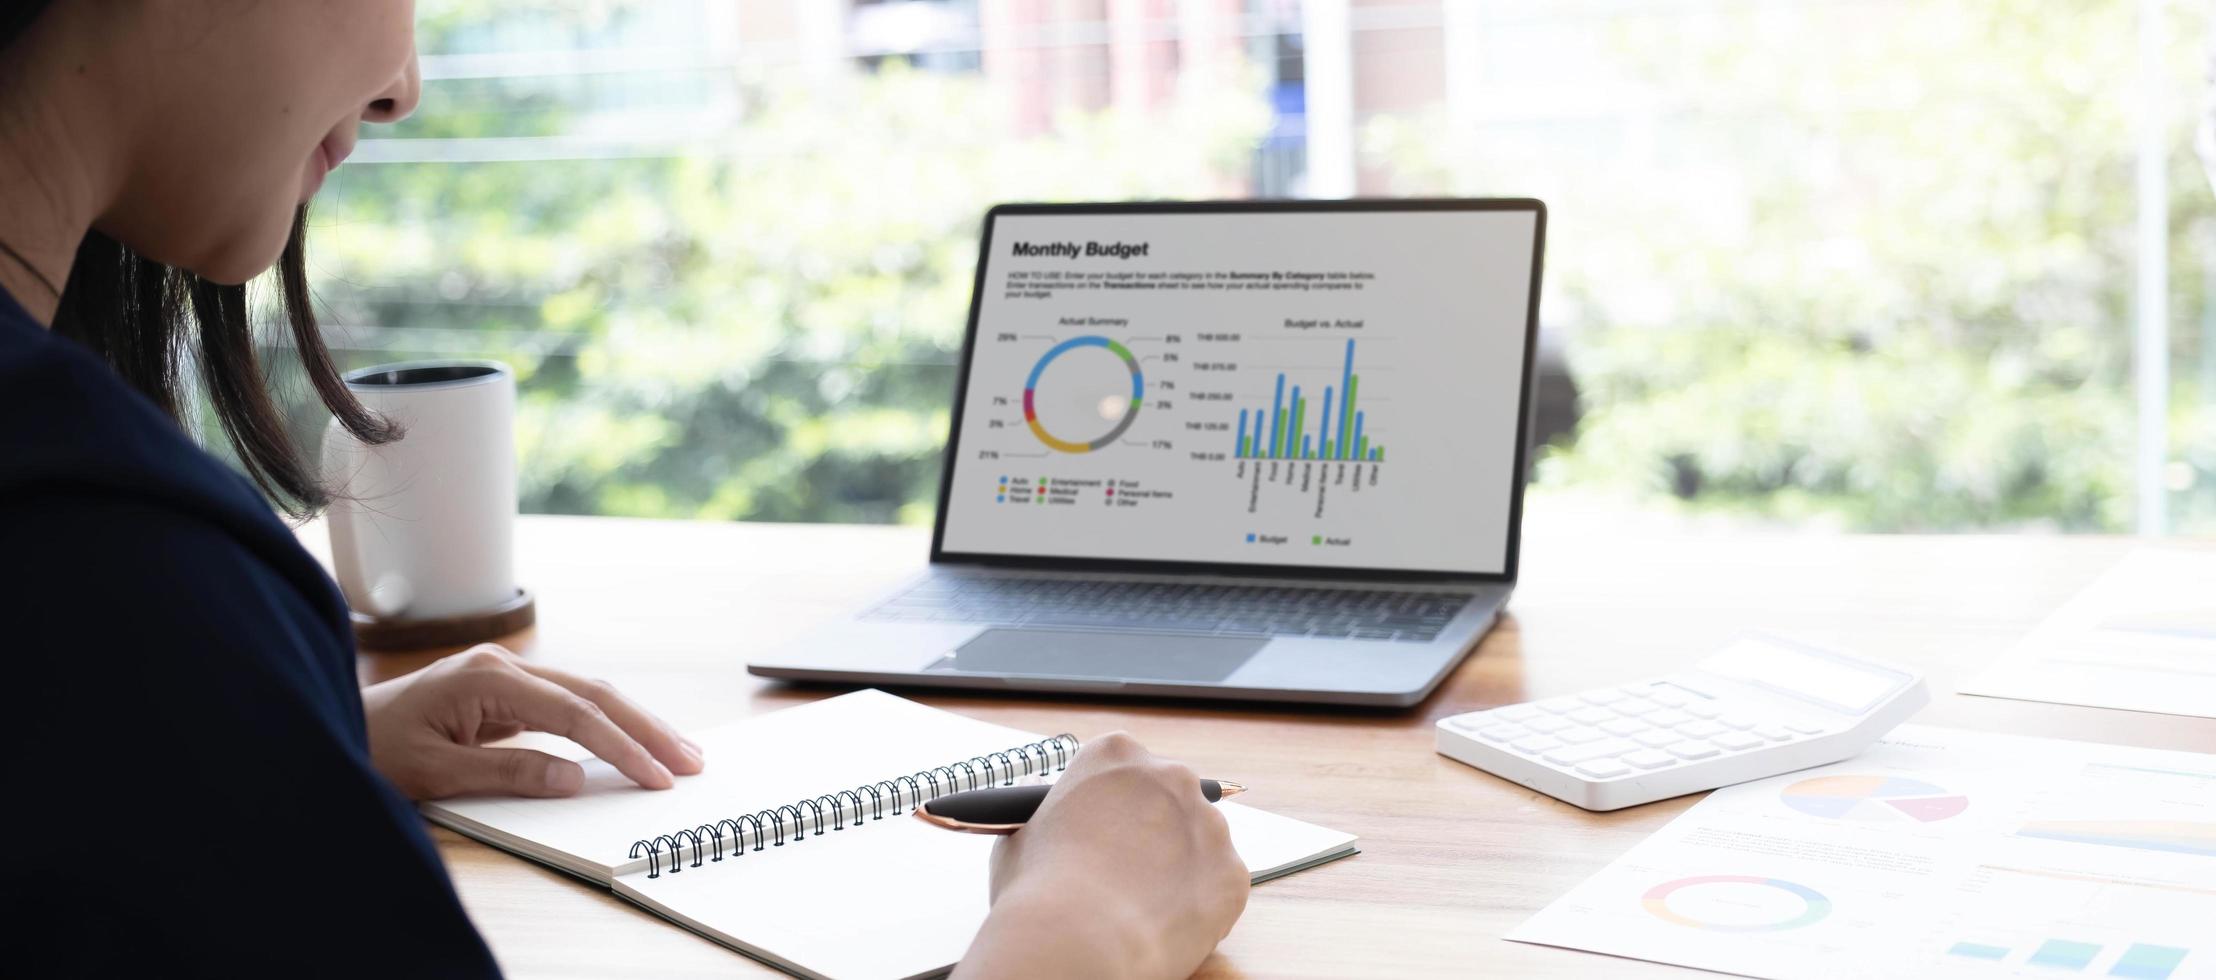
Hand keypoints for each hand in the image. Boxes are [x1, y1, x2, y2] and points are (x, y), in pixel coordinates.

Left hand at [360, 644, 703, 799]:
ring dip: (634, 723)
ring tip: (678, 751)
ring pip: (587, 693)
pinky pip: (568, 704)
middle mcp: (503, 666)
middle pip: (594, 692)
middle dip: (647, 727)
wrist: (331, 729)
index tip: (657, 775)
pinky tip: (632, 741)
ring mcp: (505, 675)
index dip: (621, 746)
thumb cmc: (373, 751)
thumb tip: (574, 779)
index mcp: (486, 678)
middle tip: (692, 760)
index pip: (574, 713)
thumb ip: (508, 772)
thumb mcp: (437, 773)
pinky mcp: (505, 692)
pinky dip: (605, 724)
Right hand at [955, 733, 1247, 979]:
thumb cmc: (1039, 889)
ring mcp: (1209, 824)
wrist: (1077, 939)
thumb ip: (1043, 809)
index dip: (1114, 802)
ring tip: (1140, 906)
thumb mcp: (1020, 832)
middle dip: (1154, 828)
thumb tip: (1040, 797)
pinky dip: (1199, 905)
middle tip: (1127, 869)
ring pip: (1200, 841)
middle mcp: (1170, 776)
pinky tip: (1164, 924)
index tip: (1107, 828)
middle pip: (1169, 796)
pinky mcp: (1232, 873)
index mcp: (1115, 755)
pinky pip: (1220, 886)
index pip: (1124, 766)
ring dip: (1179, 866)